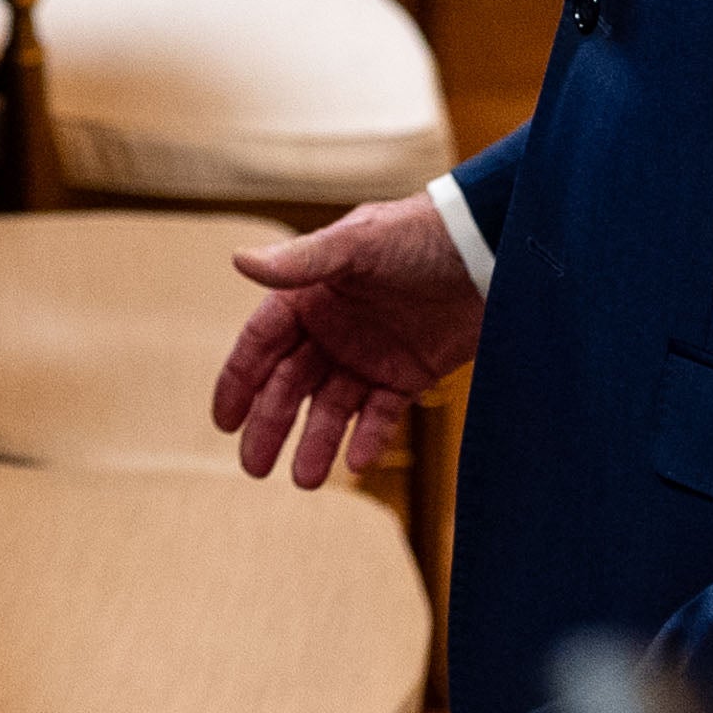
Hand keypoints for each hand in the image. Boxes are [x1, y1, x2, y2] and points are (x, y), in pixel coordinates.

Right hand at [209, 191, 486, 488]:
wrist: (490, 247)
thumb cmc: (419, 233)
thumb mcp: (358, 244)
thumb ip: (301, 261)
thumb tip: (239, 261)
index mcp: (310, 296)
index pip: (261, 344)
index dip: (239, 382)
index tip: (223, 422)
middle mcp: (333, 329)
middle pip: (290, 385)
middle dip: (270, 425)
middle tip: (254, 467)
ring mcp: (370, 354)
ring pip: (332, 407)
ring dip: (315, 441)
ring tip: (304, 480)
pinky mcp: (409, 373)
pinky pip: (381, 414)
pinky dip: (368, 437)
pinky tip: (356, 462)